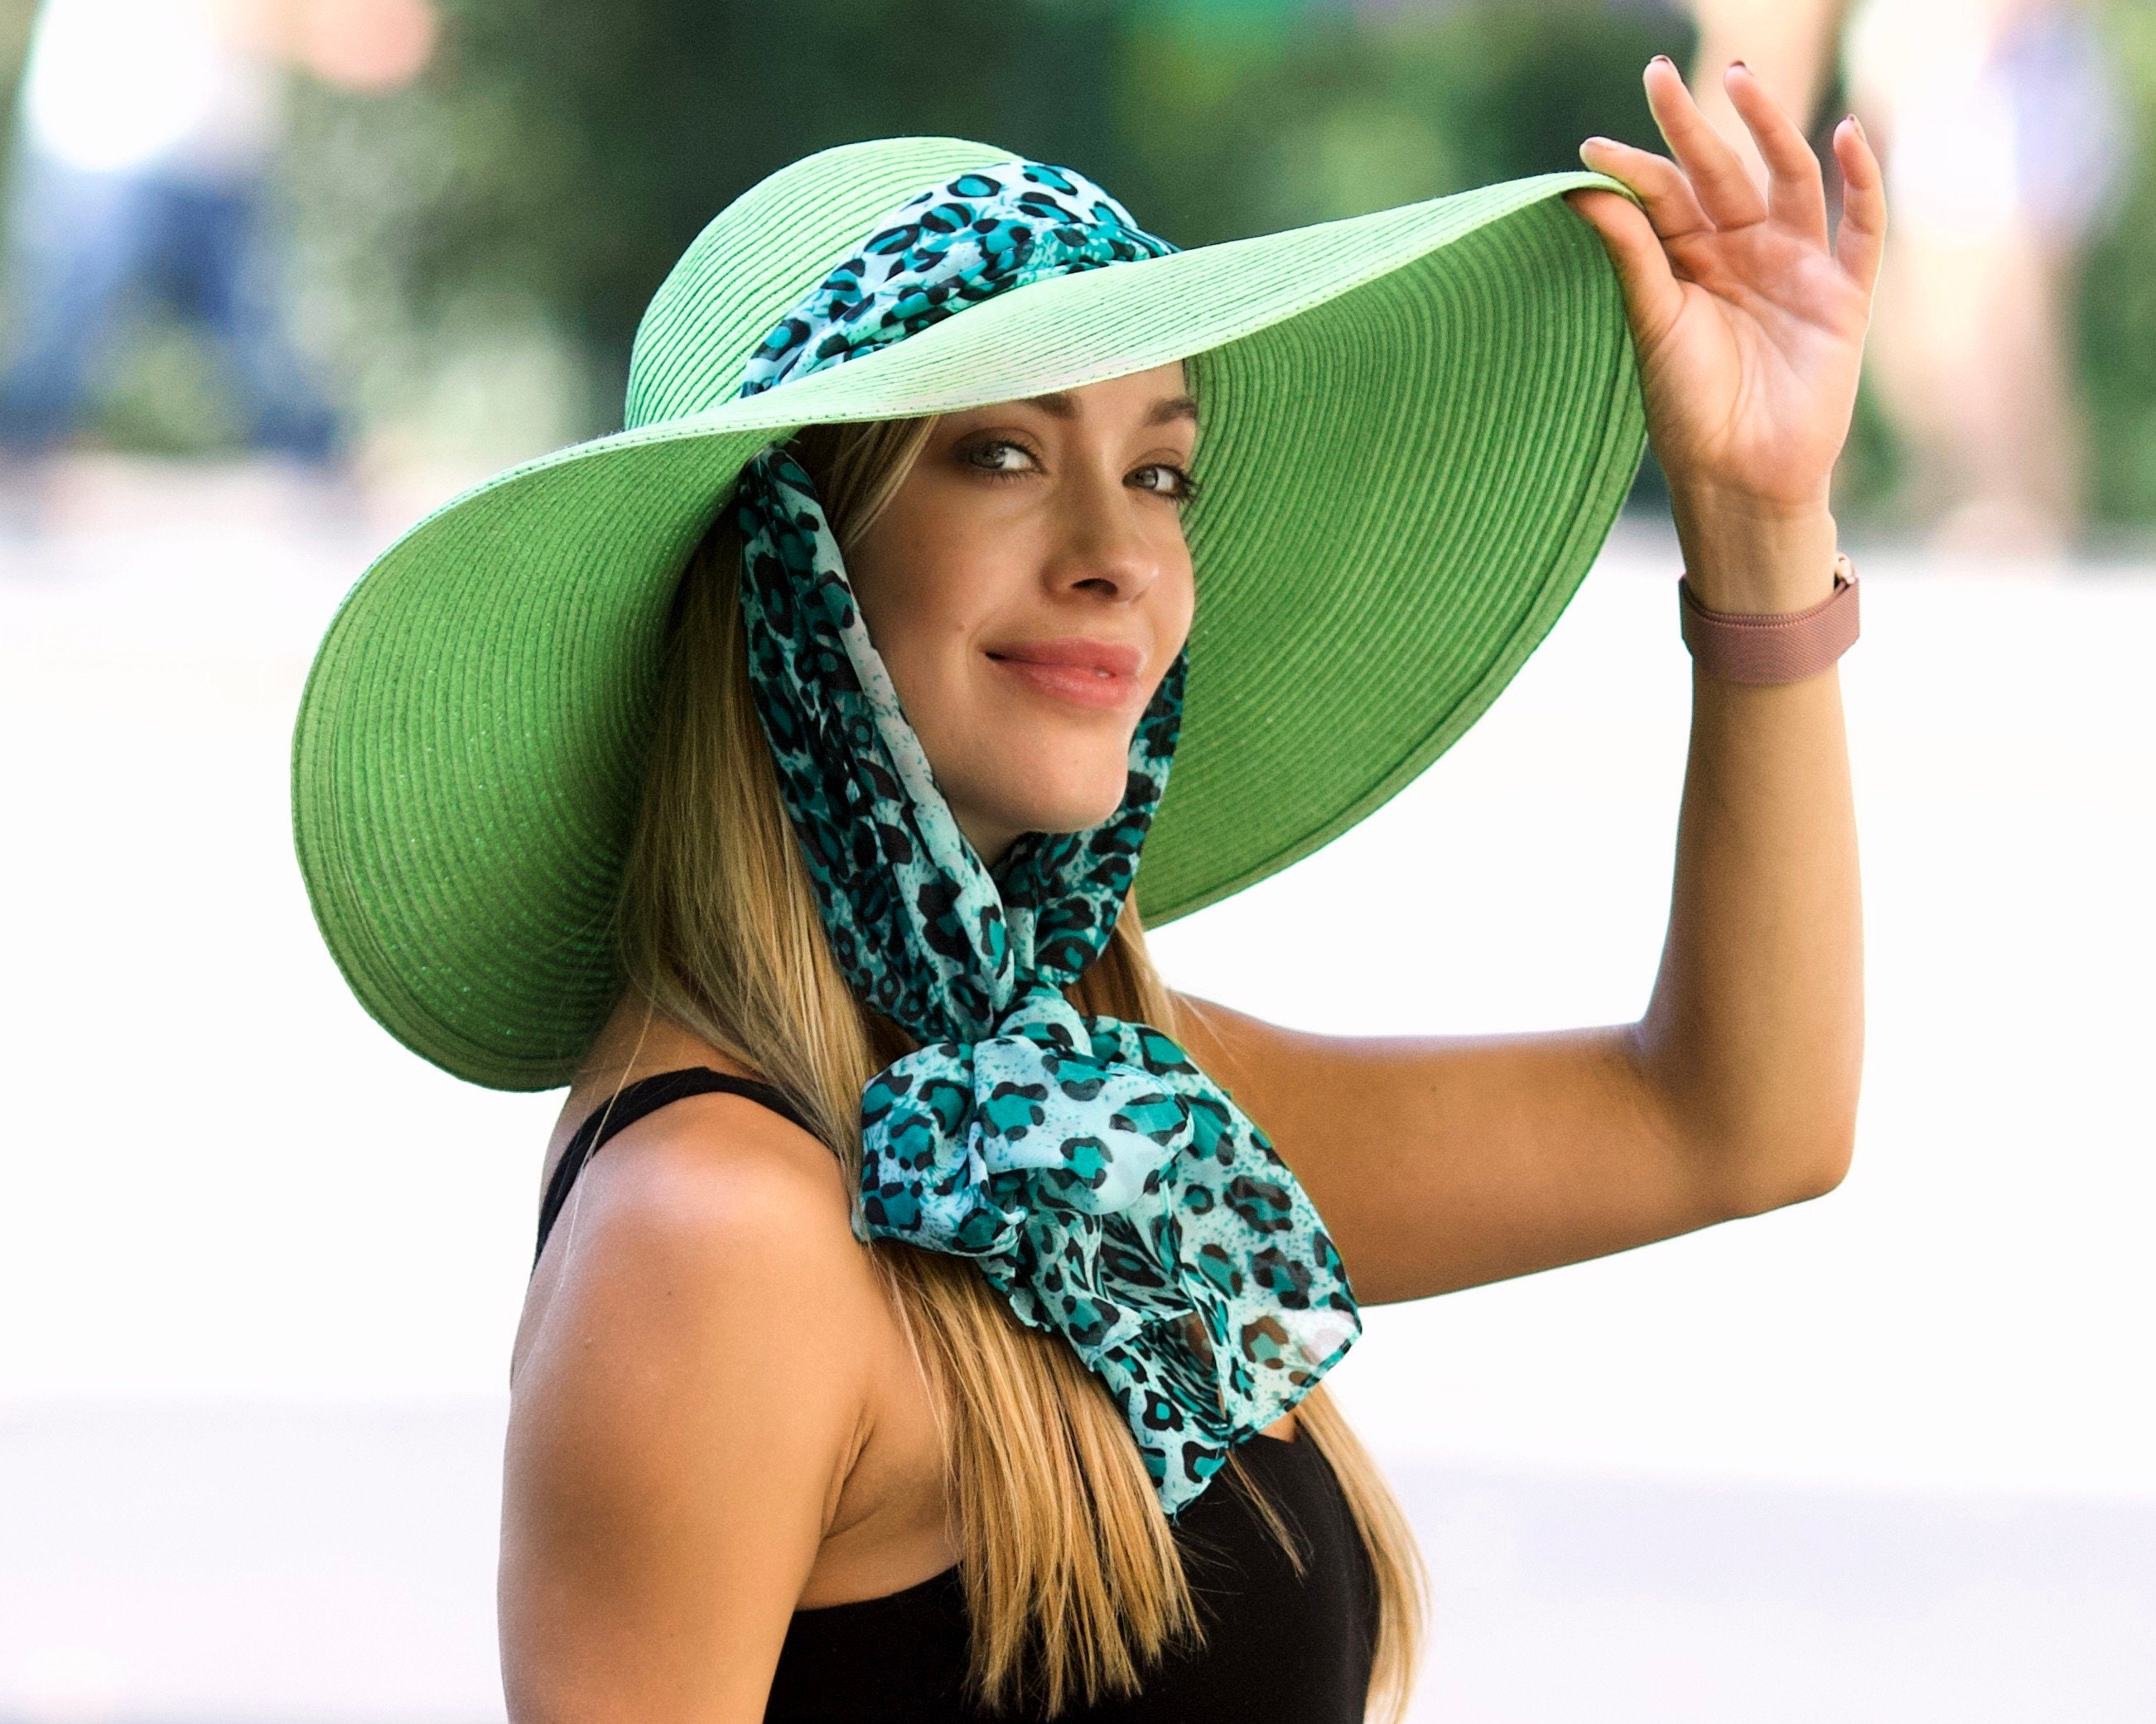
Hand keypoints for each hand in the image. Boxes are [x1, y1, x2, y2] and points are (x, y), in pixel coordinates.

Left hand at [1562, 58, 1886, 612]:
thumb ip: (1630, 253)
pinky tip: (1846, 135)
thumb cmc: (1688, 409)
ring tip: (1741, 79)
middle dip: (1695, 125)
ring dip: (1770, 128)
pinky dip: (1860, 181)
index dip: (1634, 168)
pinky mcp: (1844, 295)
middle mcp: (1743, 255)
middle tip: (1657, 75)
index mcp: (1690, 265)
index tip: (1592, 148)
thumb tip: (1580, 188)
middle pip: (1722, 173)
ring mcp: (1796, 269)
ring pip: (1789, 179)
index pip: (1663, 198)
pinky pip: (1861, 228)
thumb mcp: (1653, 323)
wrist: (1741, 476)